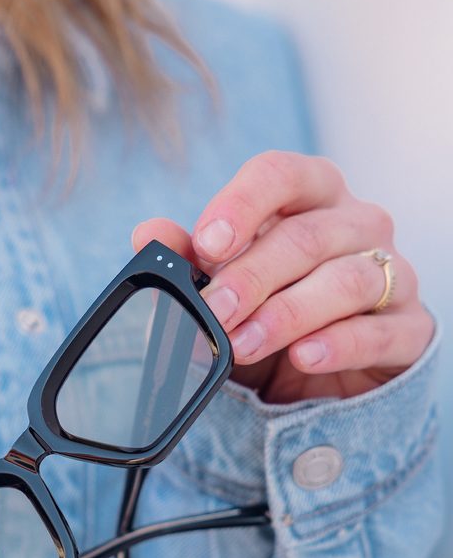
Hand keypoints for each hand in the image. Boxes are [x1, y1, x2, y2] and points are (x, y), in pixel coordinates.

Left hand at [132, 150, 433, 402]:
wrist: (319, 383)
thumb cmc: (269, 315)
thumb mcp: (221, 291)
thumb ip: (187, 262)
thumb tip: (148, 234)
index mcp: (309, 198)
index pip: (280, 174)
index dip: (242, 204)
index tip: (206, 243)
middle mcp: (357, 225)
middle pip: (307, 236)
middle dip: (252, 276)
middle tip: (214, 310)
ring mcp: (391, 274)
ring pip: (348, 279)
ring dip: (288, 313)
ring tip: (244, 343)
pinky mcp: (408, 329)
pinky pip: (380, 330)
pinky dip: (339, 344)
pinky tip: (302, 357)